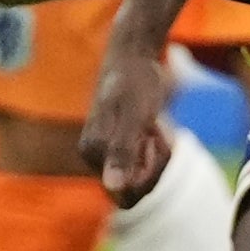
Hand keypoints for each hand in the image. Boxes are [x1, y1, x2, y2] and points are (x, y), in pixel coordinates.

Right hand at [83, 0, 179, 201]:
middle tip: (153, 128)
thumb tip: (113, 186)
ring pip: (142, 176)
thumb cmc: (135, 81)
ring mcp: (106, 152)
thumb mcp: (135, 117)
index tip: (150, 140)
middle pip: (136, 188)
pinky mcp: (118, 145)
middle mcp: (94, 156)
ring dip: (156, 153)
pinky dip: (155, 148)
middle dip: (153, 163)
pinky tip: (153, 125)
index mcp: (92, 152)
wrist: (133, 55)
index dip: (147, 175)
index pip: (126, 194)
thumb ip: (122, 151)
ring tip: (153, 124)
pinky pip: (143, 163)